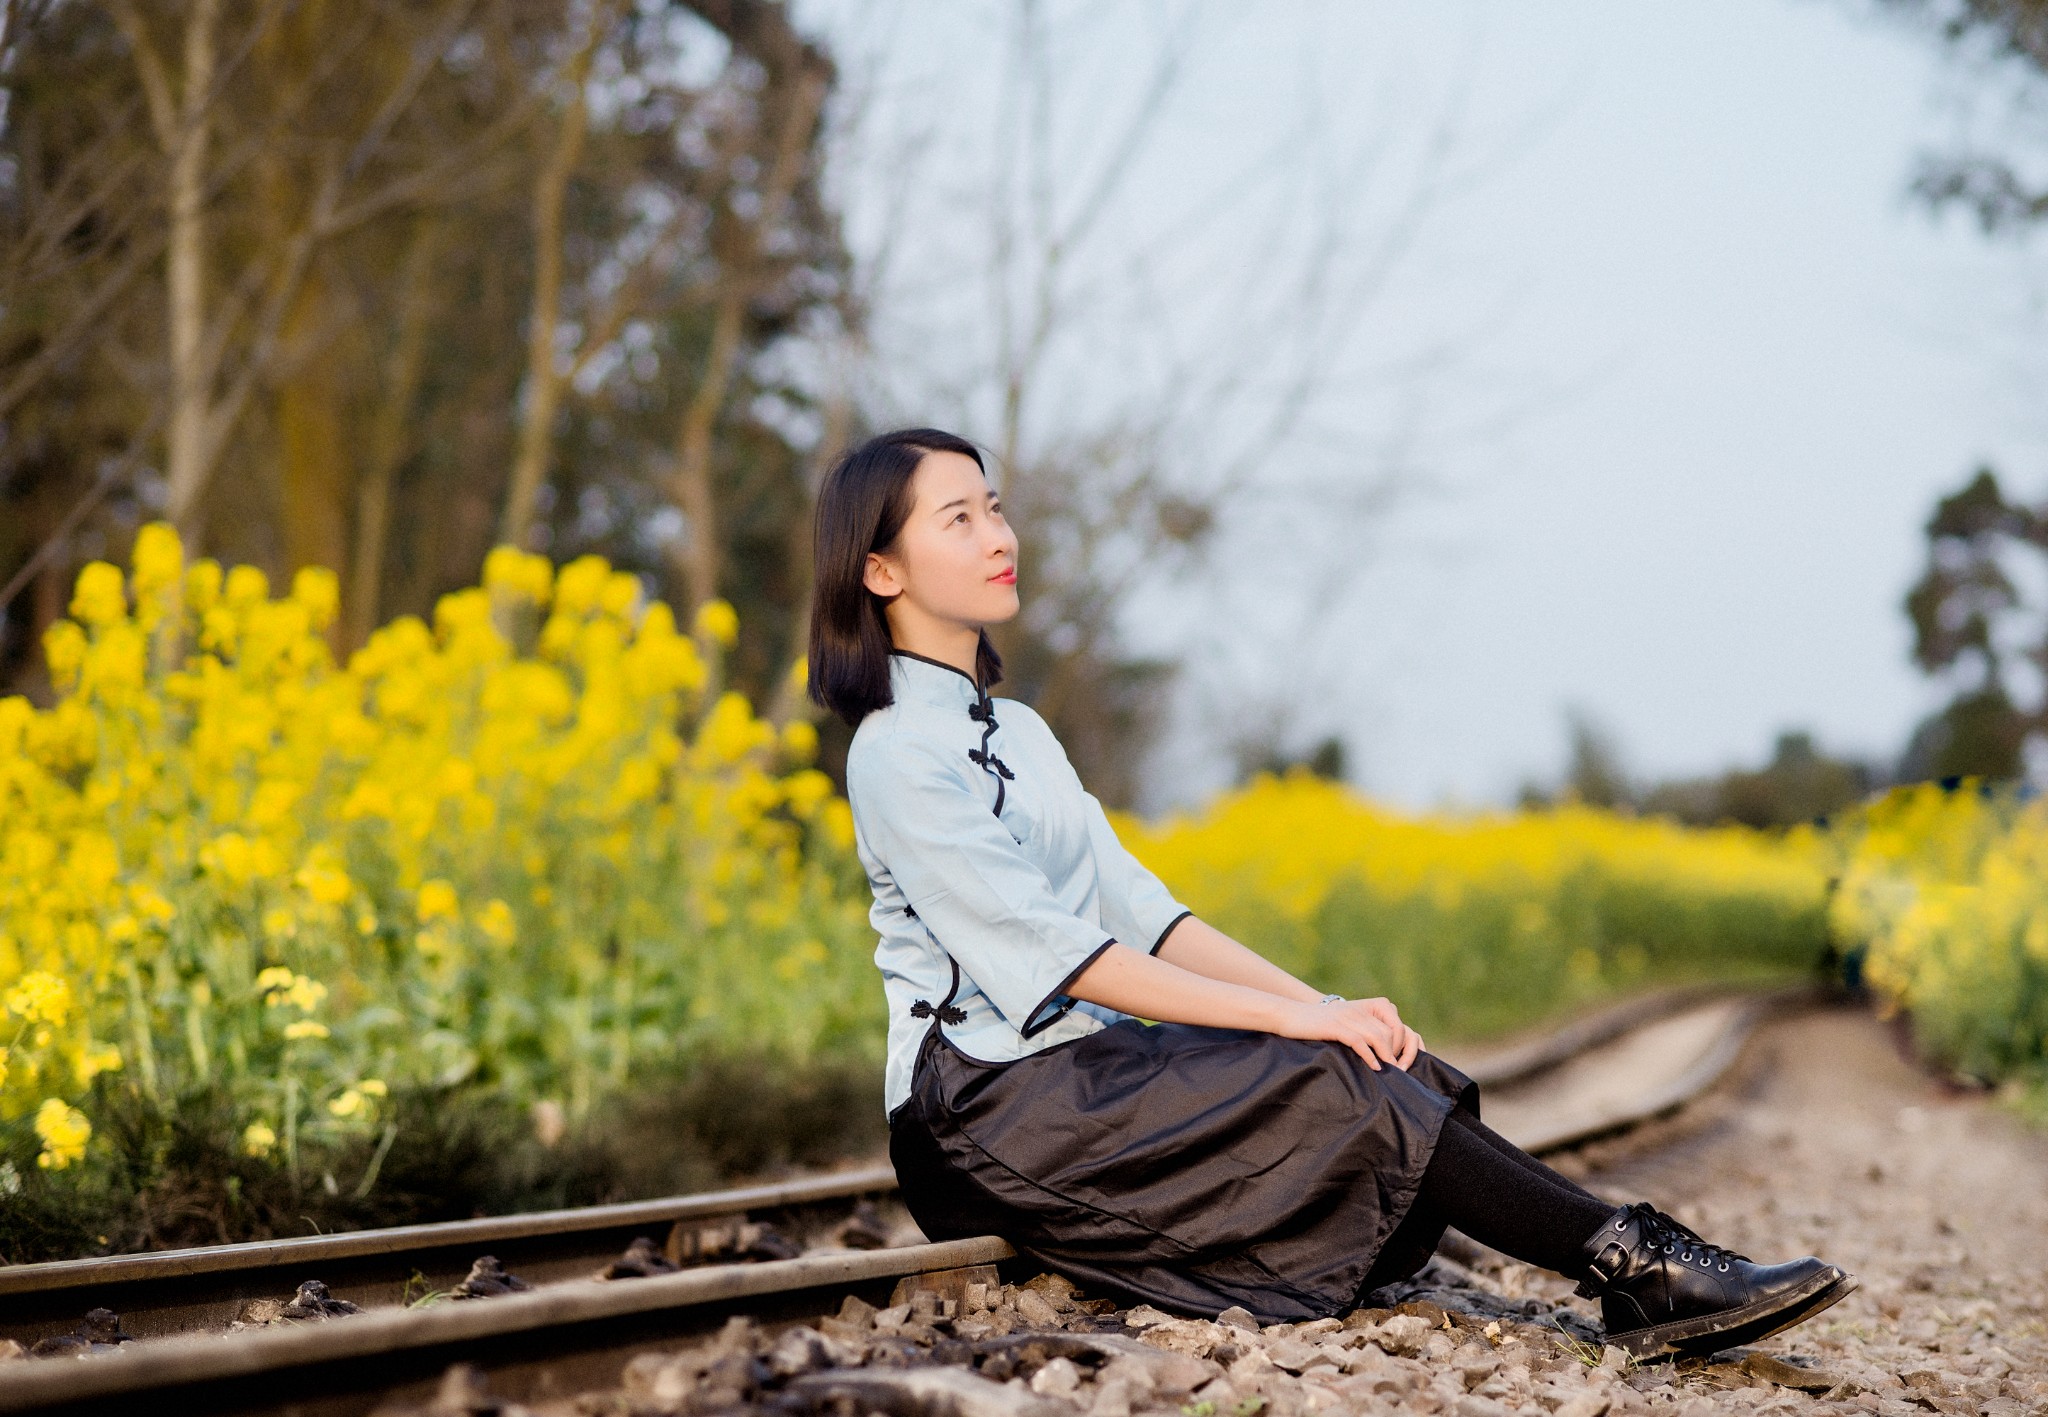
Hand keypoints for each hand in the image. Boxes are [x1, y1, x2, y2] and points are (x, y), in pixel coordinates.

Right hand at [1280, 995, 1423, 1070]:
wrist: (1290, 1015)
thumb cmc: (1319, 1024)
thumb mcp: (1347, 1021)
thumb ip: (1366, 1029)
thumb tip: (1386, 1050)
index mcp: (1366, 1007)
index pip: (1396, 1025)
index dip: (1403, 1044)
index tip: (1401, 1061)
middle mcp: (1359, 1009)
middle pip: (1390, 1032)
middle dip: (1397, 1053)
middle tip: (1397, 1071)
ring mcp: (1347, 1017)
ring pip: (1378, 1036)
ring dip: (1387, 1057)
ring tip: (1389, 1072)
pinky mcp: (1335, 1026)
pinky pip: (1359, 1041)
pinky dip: (1370, 1056)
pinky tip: (1374, 1067)